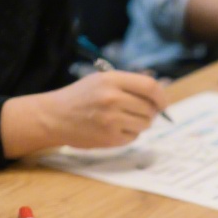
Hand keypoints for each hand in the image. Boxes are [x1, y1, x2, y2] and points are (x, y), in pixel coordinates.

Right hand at [1, 72, 169, 156]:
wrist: (54, 117)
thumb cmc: (80, 97)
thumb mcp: (102, 80)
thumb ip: (129, 84)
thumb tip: (159, 90)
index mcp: (112, 80)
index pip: (150, 87)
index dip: (161, 96)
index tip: (163, 103)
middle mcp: (113, 98)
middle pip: (150, 108)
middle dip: (150, 112)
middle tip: (138, 112)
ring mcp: (112, 119)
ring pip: (145, 124)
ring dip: (140, 123)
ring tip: (122, 119)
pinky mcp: (110, 137)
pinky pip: (133, 137)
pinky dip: (129, 134)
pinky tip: (114, 128)